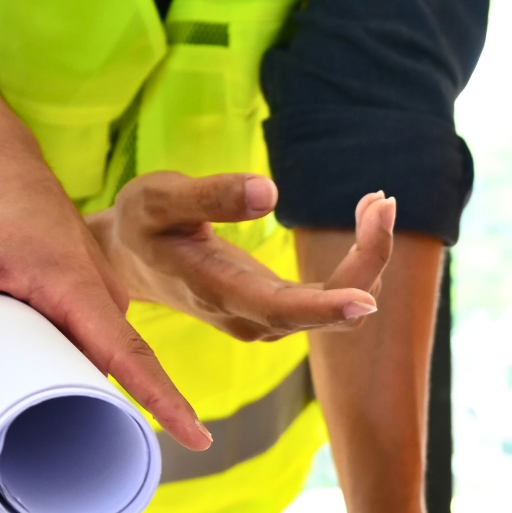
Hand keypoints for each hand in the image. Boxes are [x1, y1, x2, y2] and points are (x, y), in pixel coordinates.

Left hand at [0, 111, 211, 451]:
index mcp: (73, 283)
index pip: (129, 353)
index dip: (162, 399)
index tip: (196, 438)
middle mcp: (99, 290)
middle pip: (116, 368)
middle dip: (102, 416)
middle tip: (64, 460)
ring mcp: (98, 293)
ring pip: (101, 358)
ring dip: (81, 392)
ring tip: (46, 429)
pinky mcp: (86, 296)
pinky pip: (93, 344)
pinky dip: (76, 370)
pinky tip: (51, 396)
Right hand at [90, 175, 393, 340]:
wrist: (129, 262)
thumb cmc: (143, 224)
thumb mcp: (160, 199)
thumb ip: (209, 195)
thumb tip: (268, 193)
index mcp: (217, 291)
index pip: (279, 309)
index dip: (326, 307)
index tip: (367, 298)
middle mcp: (250, 317)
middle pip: (326, 309)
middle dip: (366, 259)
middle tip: (382, 200)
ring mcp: (268, 319)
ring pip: (339, 304)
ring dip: (368, 256)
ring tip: (377, 200)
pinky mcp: (281, 310)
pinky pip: (335, 295)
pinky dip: (358, 261)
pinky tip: (366, 216)